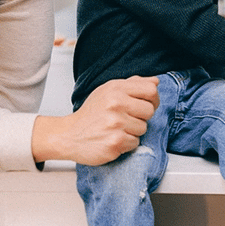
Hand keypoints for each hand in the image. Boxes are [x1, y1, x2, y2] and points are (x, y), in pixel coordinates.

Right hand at [33, 76, 159, 165]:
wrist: (69, 135)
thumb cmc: (91, 114)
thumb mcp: (108, 91)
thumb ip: (132, 84)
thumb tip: (155, 82)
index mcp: (115, 89)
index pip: (151, 90)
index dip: (153, 99)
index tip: (146, 104)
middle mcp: (116, 104)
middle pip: (149, 111)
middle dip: (141, 117)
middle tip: (126, 119)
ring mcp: (116, 123)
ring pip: (143, 128)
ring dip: (133, 131)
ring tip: (117, 129)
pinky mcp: (115, 142)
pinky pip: (135, 143)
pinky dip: (126, 143)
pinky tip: (113, 138)